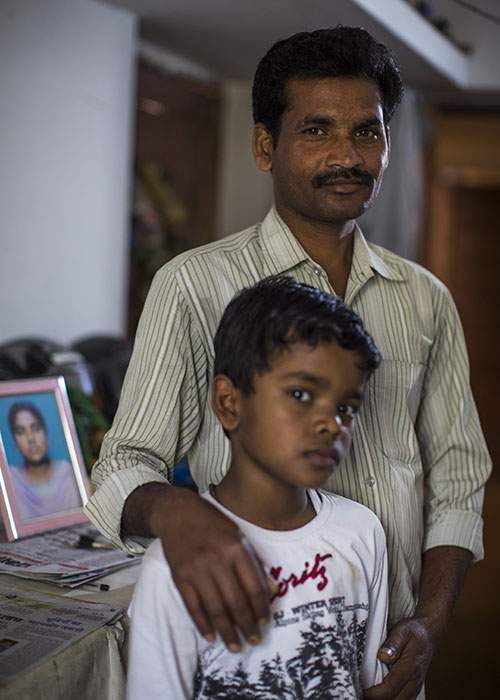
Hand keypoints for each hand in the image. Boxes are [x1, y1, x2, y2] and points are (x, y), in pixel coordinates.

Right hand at [151, 486, 269, 651]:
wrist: (177, 513)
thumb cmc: (212, 523)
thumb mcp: (238, 535)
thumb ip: (252, 561)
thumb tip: (269, 589)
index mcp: (235, 548)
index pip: (252, 586)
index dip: (260, 607)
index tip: (264, 621)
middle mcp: (217, 561)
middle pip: (235, 601)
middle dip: (246, 625)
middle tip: (254, 640)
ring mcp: (196, 570)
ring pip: (215, 608)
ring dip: (226, 631)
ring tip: (235, 646)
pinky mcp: (180, 577)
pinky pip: (193, 606)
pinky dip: (202, 624)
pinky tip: (210, 636)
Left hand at [364, 617, 434, 699]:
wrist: (429, 633)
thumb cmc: (414, 632)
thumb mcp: (402, 631)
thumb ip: (393, 644)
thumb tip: (383, 656)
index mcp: (409, 668)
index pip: (390, 689)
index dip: (374, 693)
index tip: (362, 689)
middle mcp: (413, 681)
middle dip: (377, 698)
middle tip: (362, 690)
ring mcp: (414, 687)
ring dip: (384, 698)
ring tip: (369, 691)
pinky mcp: (412, 688)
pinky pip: (401, 699)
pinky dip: (390, 697)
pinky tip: (379, 691)